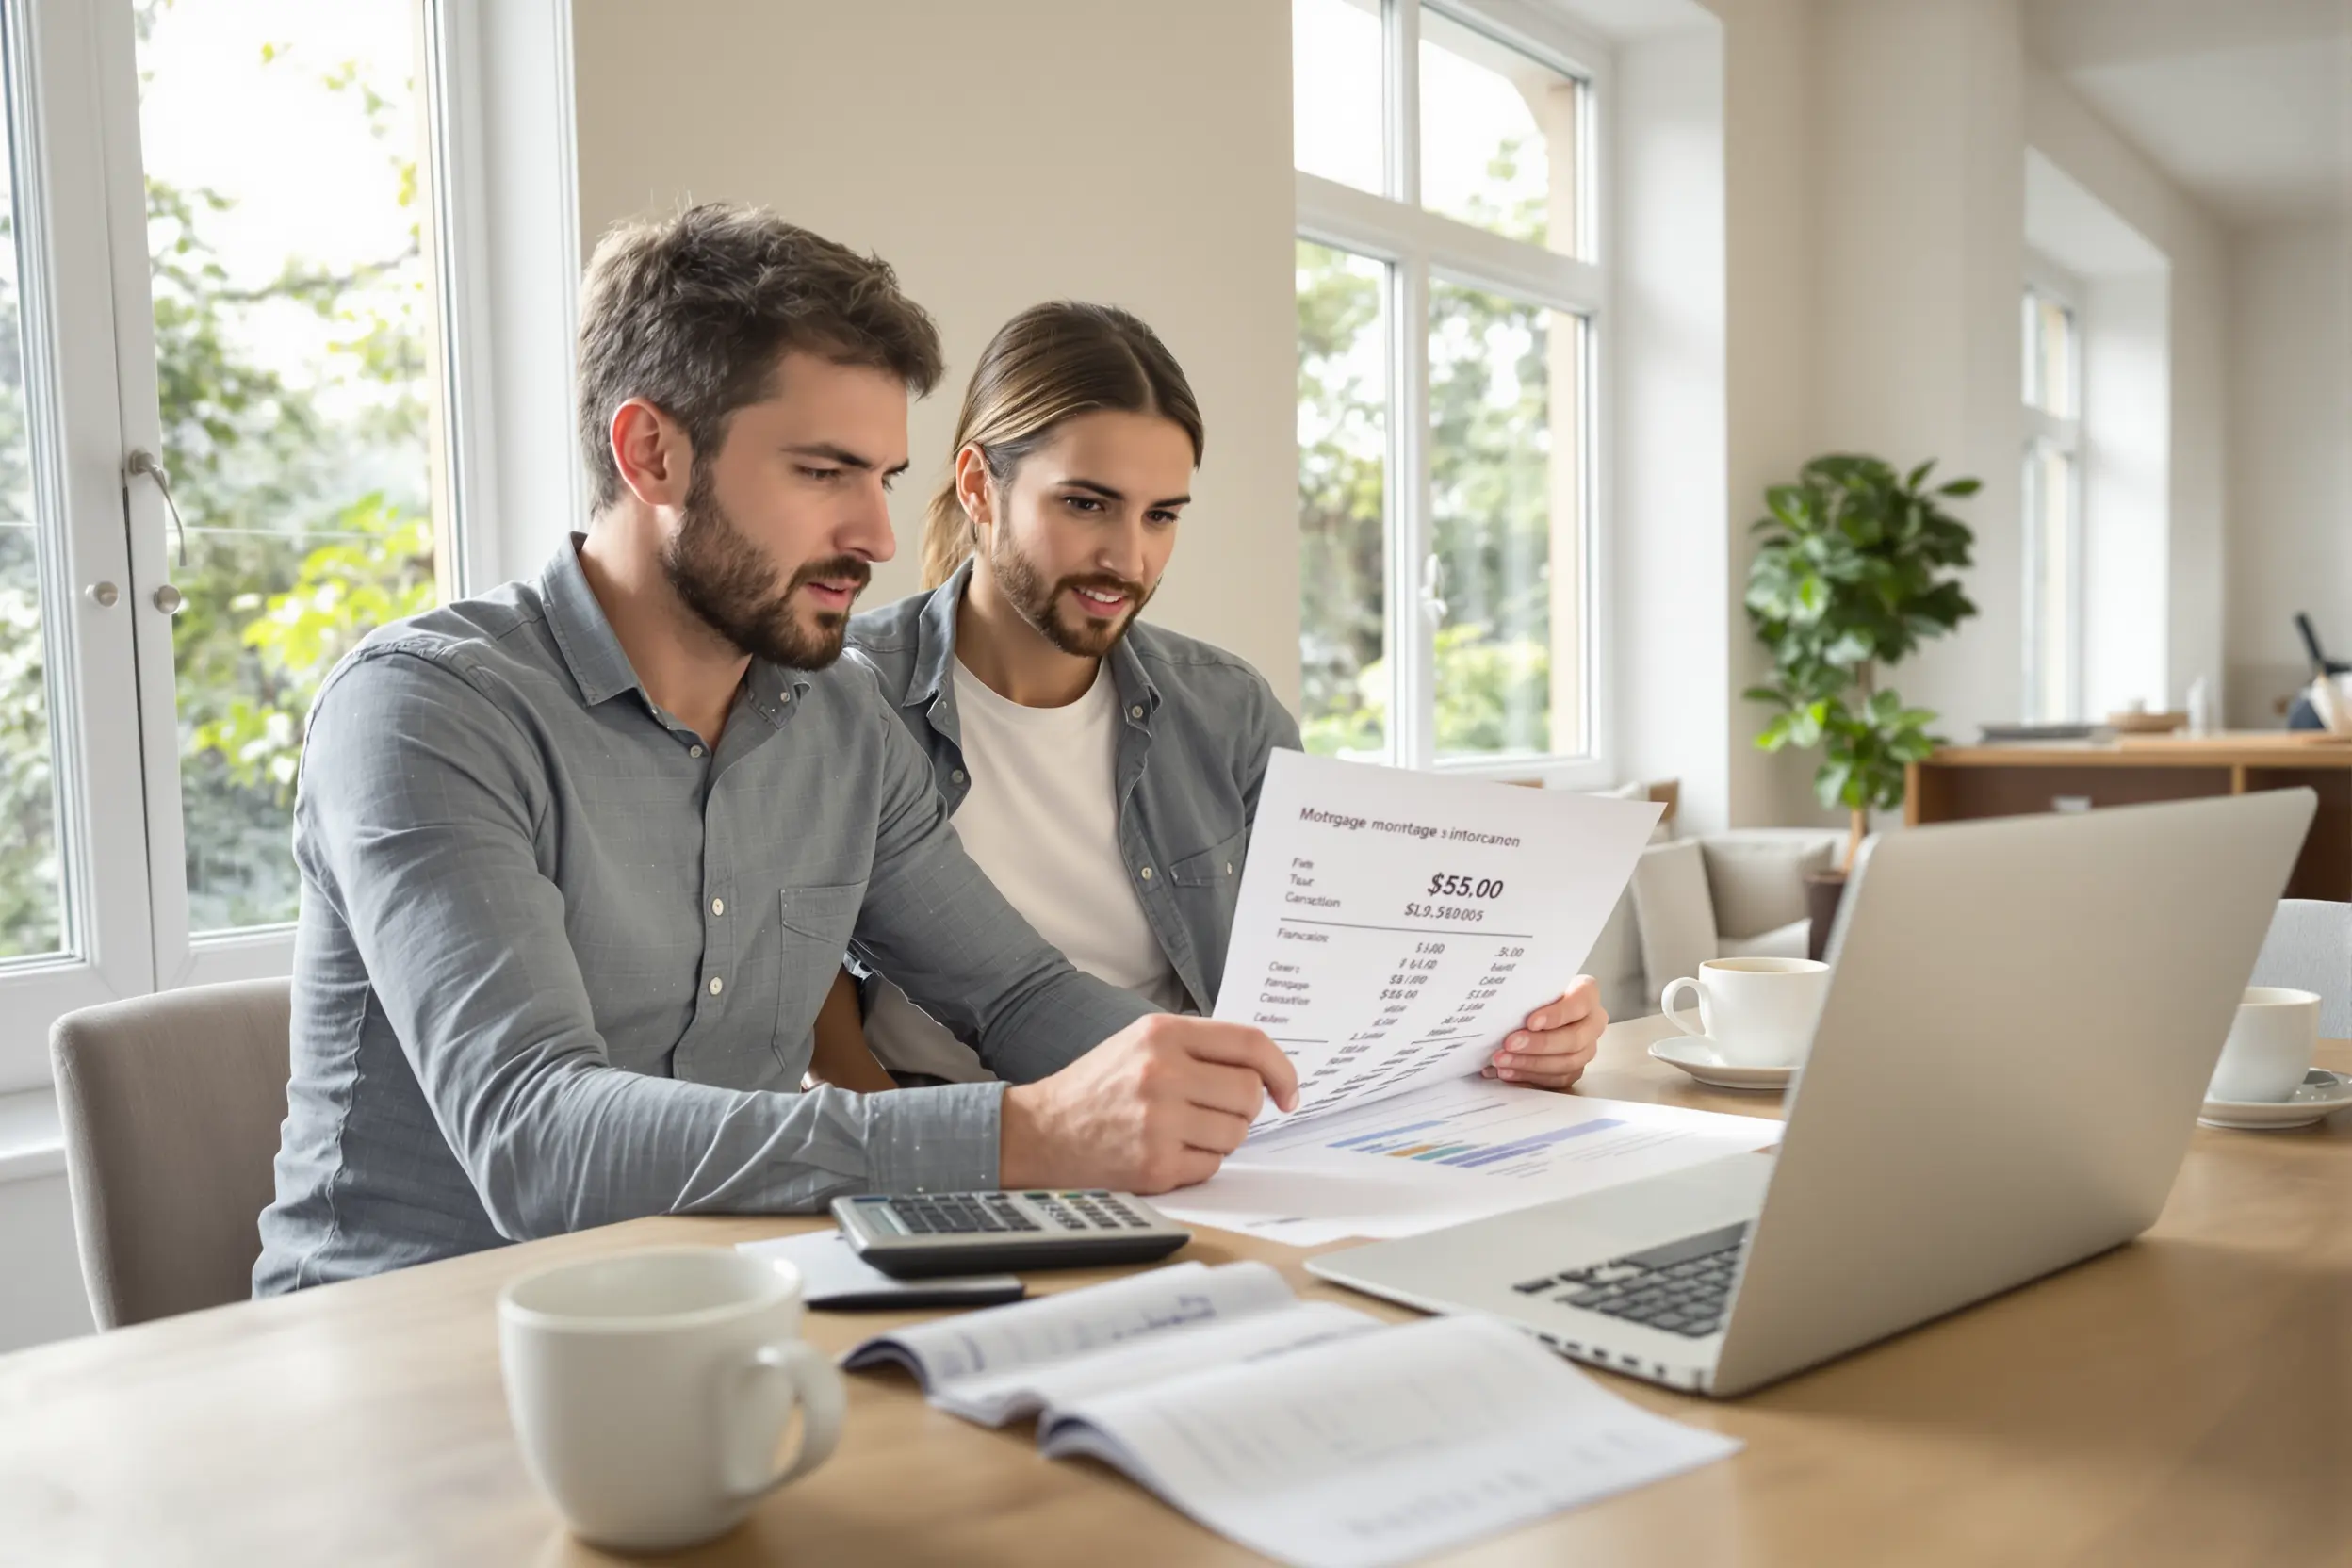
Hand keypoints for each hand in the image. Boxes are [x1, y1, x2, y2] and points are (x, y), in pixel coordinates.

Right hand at [999, 1014, 1299, 1193]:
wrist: (1041, 1132)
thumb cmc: (1097, 1087)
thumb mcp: (1140, 1042)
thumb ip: (1198, 1047)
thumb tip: (1262, 1069)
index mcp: (1162, 1034)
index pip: (1249, 1043)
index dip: (1281, 1069)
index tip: (1287, 1092)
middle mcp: (1162, 1073)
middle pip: (1248, 1094)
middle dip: (1244, 1108)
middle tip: (1218, 1111)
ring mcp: (1159, 1121)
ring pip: (1235, 1134)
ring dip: (1221, 1137)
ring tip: (1183, 1129)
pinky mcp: (1155, 1164)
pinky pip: (1212, 1166)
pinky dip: (1199, 1163)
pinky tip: (1167, 1151)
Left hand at [1482, 976, 1606, 1090]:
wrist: (1537, 1007)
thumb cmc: (1536, 992)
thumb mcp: (1535, 985)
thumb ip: (1529, 994)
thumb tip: (1505, 1008)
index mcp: (1588, 993)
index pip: (1579, 1004)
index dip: (1556, 1015)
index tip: (1530, 1022)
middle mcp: (1593, 1022)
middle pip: (1574, 1039)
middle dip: (1539, 1044)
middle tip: (1509, 1044)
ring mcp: (1587, 1047)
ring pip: (1568, 1063)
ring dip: (1531, 1064)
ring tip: (1503, 1061)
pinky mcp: (1576, 1068)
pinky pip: (1558, 1079)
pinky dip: (1531, 1077)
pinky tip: (1510, 1072)